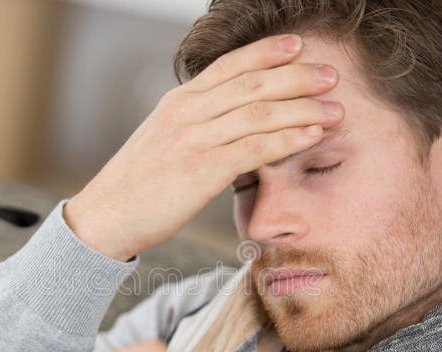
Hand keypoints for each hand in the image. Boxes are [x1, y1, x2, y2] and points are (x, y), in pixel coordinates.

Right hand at [64, 34, 343, 260]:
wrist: (105, 217)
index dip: (266, 52)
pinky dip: (288, 139)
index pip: (228, 66)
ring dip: (302, 108)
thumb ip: (194, 127)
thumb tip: (228, 125)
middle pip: (251, 83)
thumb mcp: (162, 142)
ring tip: (336, 108)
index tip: (298, 45)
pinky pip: (253, 148)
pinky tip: (313, 135)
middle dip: (296, 76)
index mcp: (178, 103)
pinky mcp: (200, 170)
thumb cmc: (136, 186)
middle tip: (332, 75)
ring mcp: (193, 139)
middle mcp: (186, 113)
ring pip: (258, 112)